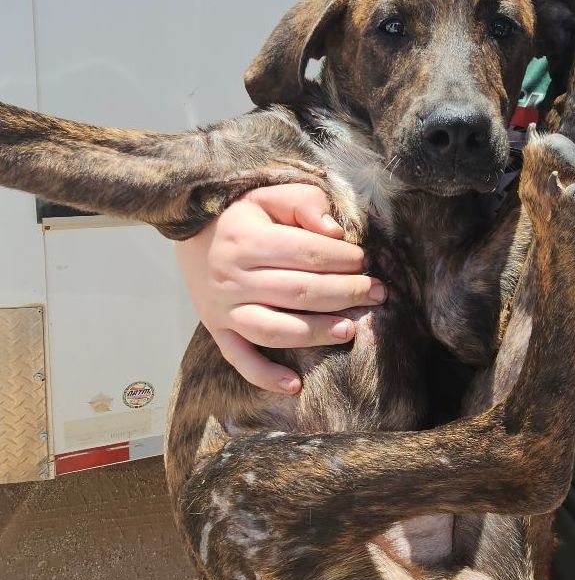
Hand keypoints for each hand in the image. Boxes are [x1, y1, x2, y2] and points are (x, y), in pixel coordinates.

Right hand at [175, 184, 385, 392]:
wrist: (193, 235)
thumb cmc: (244, 215)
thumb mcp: (270, 195)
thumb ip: (304, 204)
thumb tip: (336, 231)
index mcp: (246, 239)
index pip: (307, 253)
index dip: (343, 258)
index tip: (364, 260)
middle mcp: (232, 277)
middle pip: (299, 292)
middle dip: (345, 293)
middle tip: (376, 293)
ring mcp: (223, 308)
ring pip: (275, 329)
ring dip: (316, 333)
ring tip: (349, 330)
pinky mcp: (217, 330)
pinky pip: (240, 359)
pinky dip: (264, 375)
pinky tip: (294, 384)